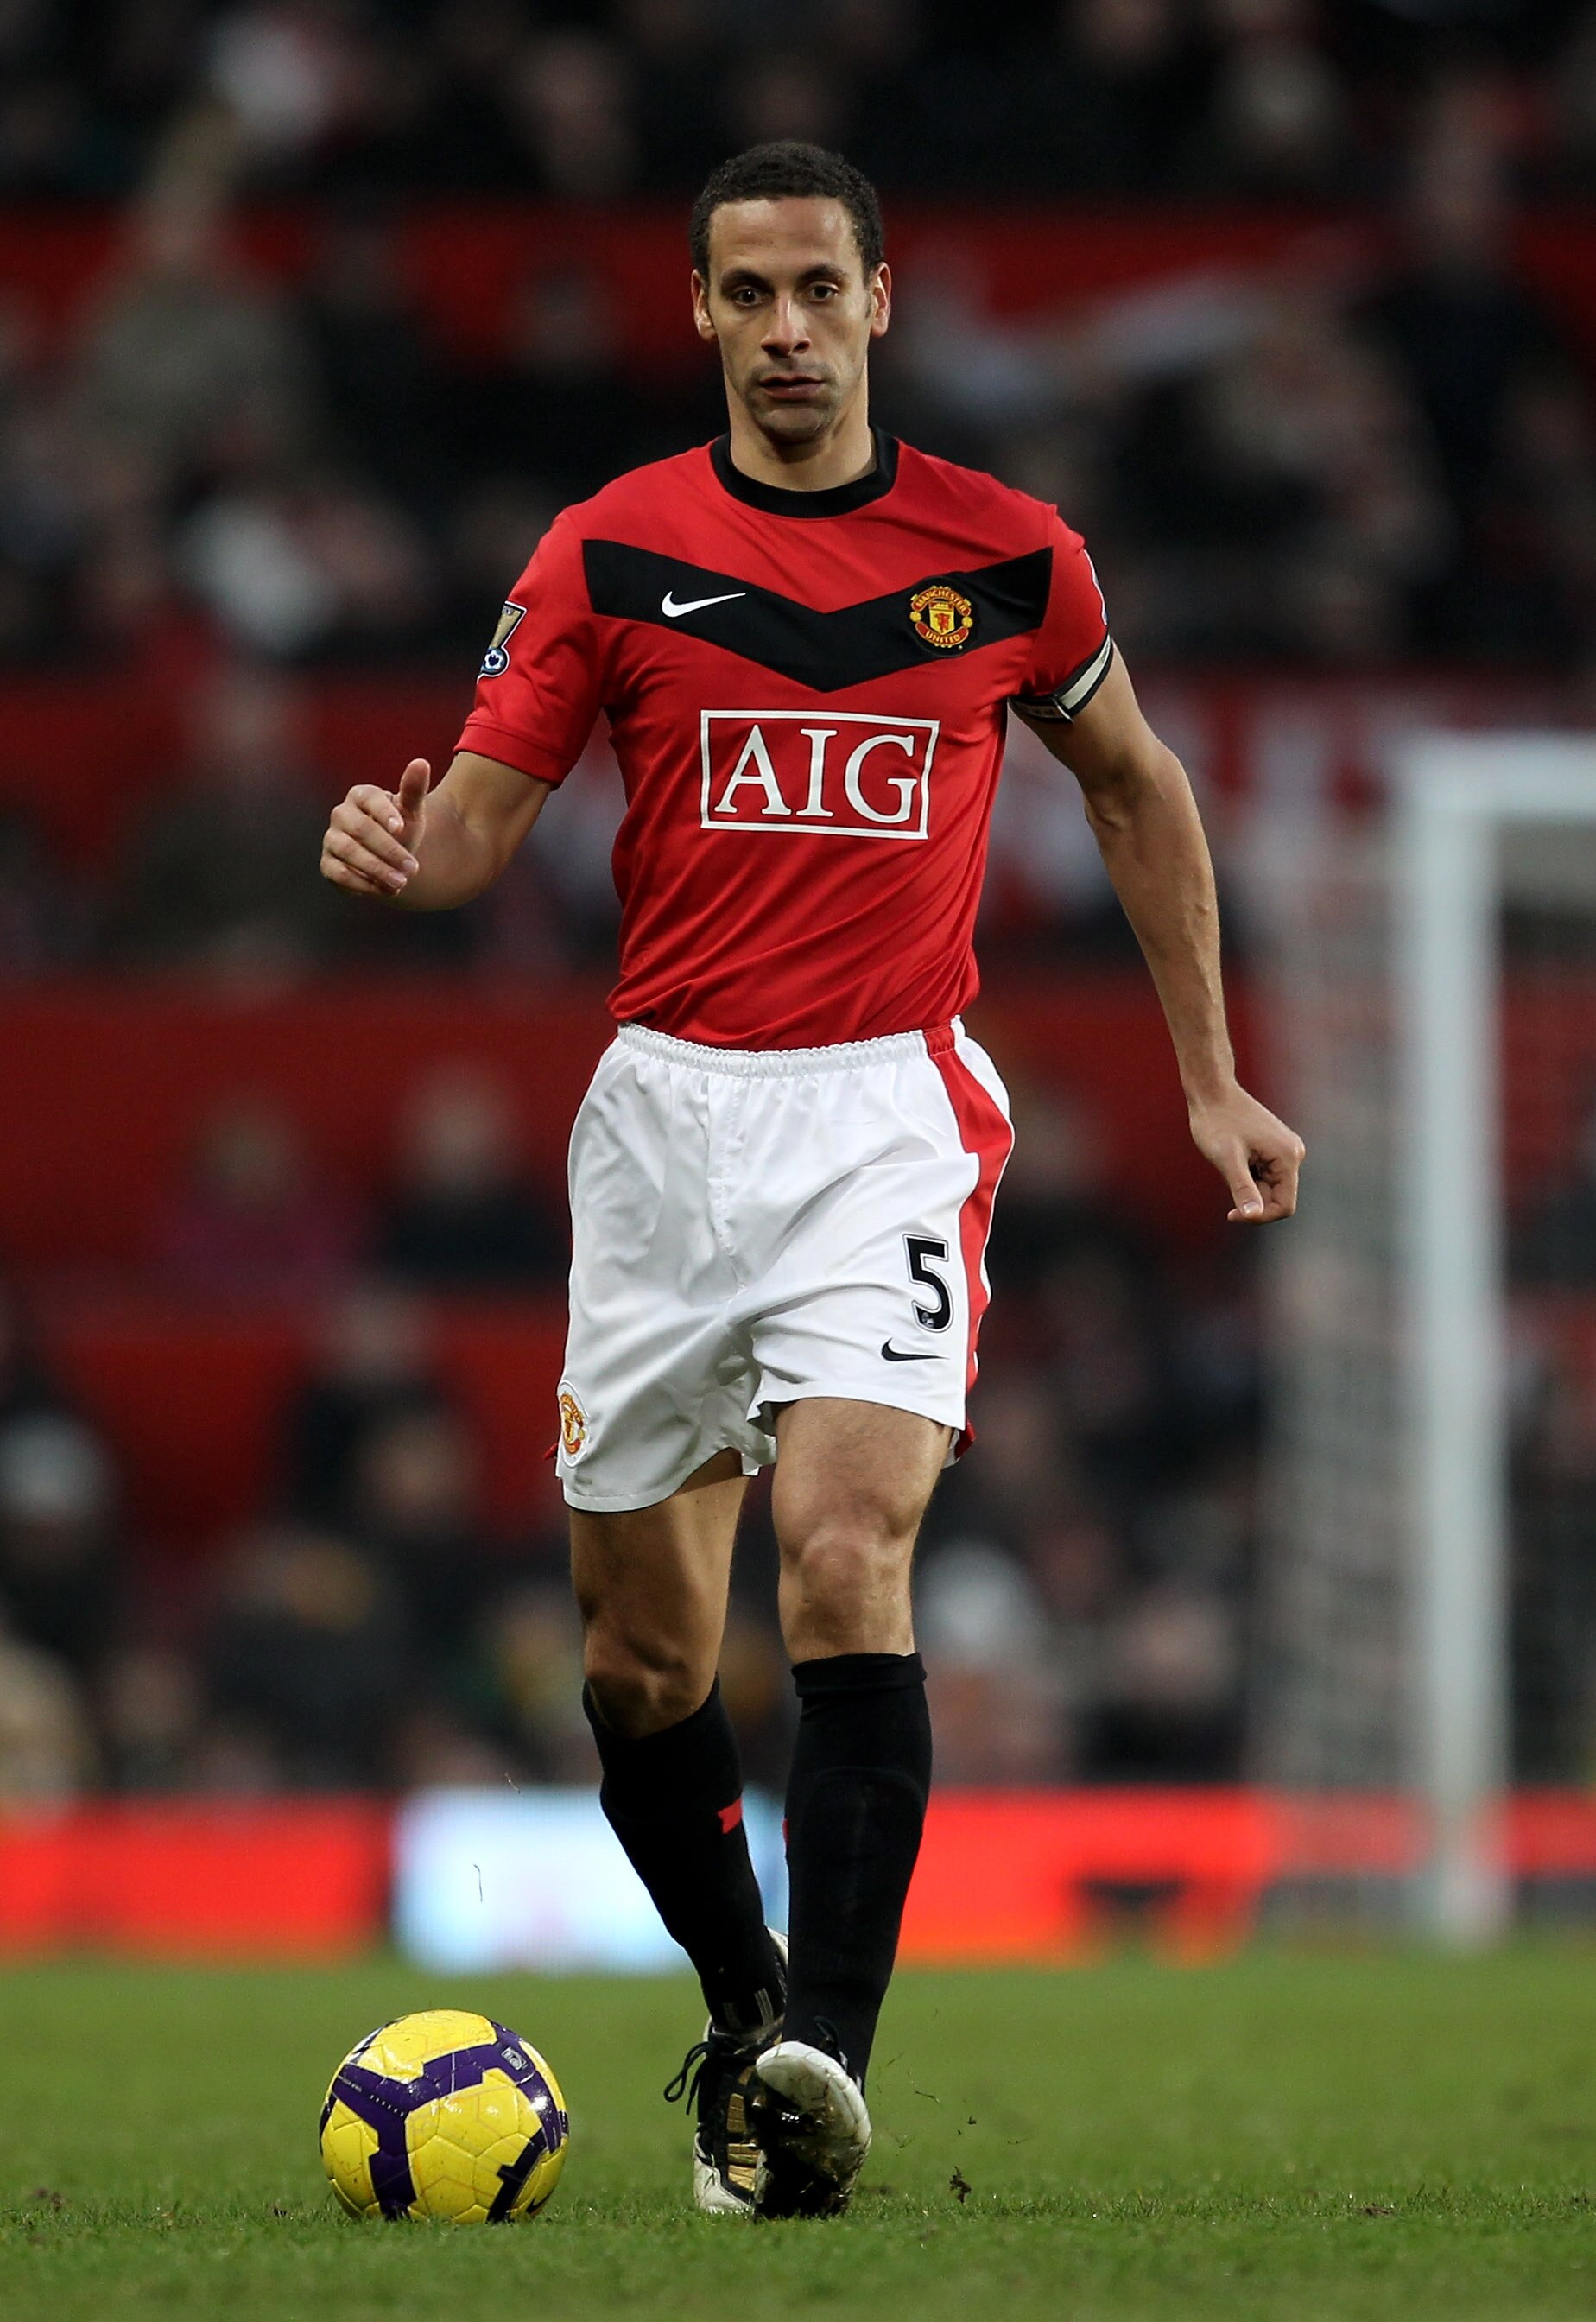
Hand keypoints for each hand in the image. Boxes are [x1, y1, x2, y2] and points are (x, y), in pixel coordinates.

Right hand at [319, 758, 430, 898]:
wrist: (391, 857)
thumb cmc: (401, 828)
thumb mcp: (412, 811)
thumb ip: (414, 789)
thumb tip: (421, 762)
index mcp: (361, 795)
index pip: (369, 798)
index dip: (383, 812)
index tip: (400, 828)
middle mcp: (341, 814)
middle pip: (360, 829)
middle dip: (388, 850)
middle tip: (413, 868)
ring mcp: (331, 839)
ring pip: (348, 852)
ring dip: (377, 869)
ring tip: (402, 882)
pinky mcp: (328, 864)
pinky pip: (339, 873)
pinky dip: (362, 883)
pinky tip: (385, 890)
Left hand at [1188, 1083, 1304, 1223]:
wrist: (1211, 1091)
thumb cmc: (1216, 1122)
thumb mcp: (1227, 1160)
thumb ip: (1243, 1188)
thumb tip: (1253, 1215)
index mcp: (1288, 1157)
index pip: (1284, 1206)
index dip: (1259, 1217)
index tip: (1230, 1214)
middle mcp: (1293, 1153)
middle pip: (1276, 1197)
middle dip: (1251, 1197)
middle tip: (1226, 1176)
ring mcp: (1285, 1149)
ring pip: (1268, 1186)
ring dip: (1247, 1185)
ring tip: (1229, 1161)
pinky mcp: (1274, 1147)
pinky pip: (1263, 1174)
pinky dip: (1246, 1174)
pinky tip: (1233, 1156)